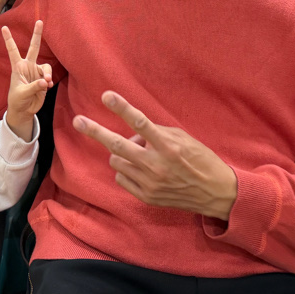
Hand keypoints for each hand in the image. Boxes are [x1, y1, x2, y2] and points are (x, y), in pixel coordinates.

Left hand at [2, 21, 52, 141]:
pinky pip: (49, 76)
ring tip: (45, 83)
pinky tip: (47, 87)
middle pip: (34, 47)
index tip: (3, 27)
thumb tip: (45, 81)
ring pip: (45, 67)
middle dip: (37, 35)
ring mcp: (36, 72)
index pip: (13, 50)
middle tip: (39, 21)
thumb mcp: (22, 93)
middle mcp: (28, 66)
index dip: (8, 39)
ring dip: (46, 74)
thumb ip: (34, 86)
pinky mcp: (43, 79)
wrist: (24, 110)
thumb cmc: (17, 100)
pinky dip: (49, 81)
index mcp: (18, 67)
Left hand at [73, 91, 237, 220]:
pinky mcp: (146, 197)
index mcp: (168, 146)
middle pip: (117, 145)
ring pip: (116, 161)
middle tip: (78, 121)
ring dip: (121, 153)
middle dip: (95, 131)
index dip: (122, 107)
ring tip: (139, 154)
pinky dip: (126, 170)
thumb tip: (133, 135)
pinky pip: (121, 178)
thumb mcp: (183, 138)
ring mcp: (149, 183)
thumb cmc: (200, 159)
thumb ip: (156, 133)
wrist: (216, 193)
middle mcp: (156, 165)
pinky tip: (141, 170)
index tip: (106, 96)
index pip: (140, 123)